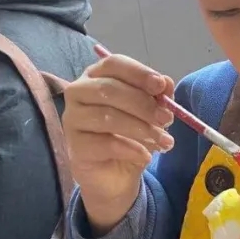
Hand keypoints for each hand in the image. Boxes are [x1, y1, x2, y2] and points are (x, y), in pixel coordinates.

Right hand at [63, 49, 175, 234]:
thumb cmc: (130, 136)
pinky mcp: (75, 146)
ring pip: (107, 116)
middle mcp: (78, 92)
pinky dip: (132, 149)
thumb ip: (157, 97)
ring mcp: (72, 119)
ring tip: (163, 141)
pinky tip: (146, 156)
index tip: (161, 86)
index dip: (138, 73)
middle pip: (109, 89)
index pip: (114, 64)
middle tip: (167, 119)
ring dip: (142, 128)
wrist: (115, 175)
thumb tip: (167, 83)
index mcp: (96, 76)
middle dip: (143, 104)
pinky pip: (105, 144)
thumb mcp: (150, 114)